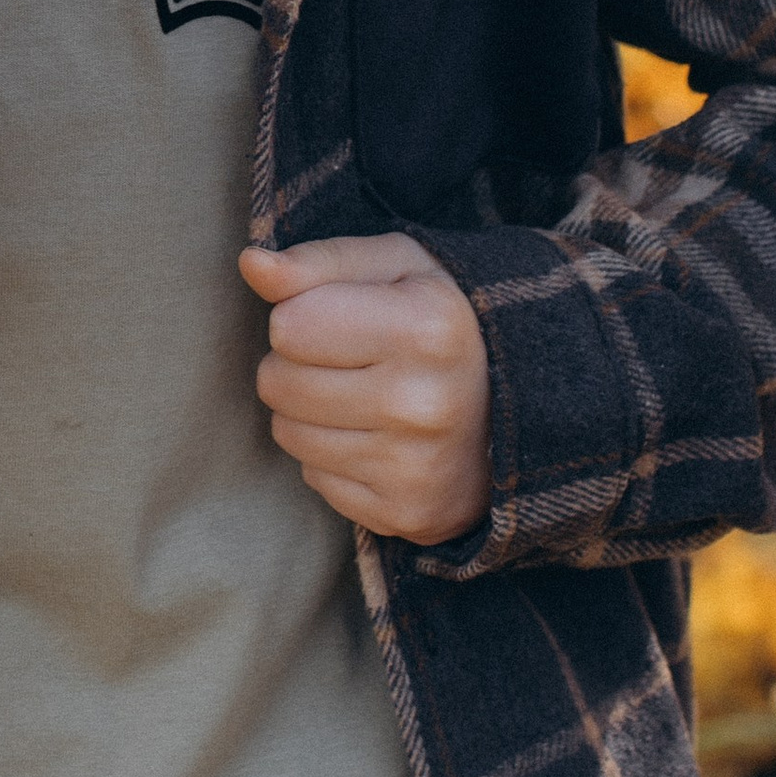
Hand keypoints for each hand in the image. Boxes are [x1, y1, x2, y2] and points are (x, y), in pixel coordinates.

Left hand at [239, 232, 490, 544]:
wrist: (523, 404)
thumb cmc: (445, 319)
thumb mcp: (397, 265)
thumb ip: (319, 262)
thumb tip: (252, 265)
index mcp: (425, 328)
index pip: (287, 325)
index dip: (305, 314)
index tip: (346, 316)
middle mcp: (423, 404)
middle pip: (277, 383)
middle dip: (299, 363)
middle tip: (352, 359)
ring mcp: (416, 467)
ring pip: (287, 434)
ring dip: (309, 411)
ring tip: (363, 396)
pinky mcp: (408, 514)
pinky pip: (315, 480)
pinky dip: (333, 458)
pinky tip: (378, 439)